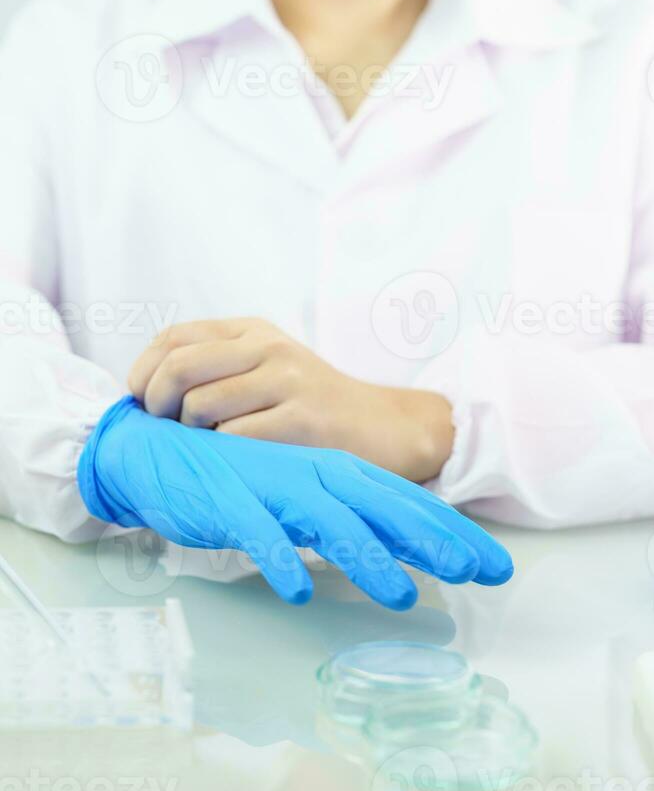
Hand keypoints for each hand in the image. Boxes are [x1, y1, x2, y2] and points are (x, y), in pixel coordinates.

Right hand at [78, 397, 513, 608]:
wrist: (159, 448)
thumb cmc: (238, 478)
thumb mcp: (299, 497)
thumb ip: (344, 519)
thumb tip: (398, 555)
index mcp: (331, 471)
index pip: (402, 502)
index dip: (449, 531)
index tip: (494, 565)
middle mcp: (310, 474)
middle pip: (380, 505)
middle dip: (430, 538)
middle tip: (475, 571)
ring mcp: (269, 487)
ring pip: (327, 520)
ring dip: (366, 555)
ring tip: (400, 595)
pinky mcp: (228, 502)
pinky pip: (258, 533)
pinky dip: (279, 559)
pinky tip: (299, 589)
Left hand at [128, 319, 454, 482]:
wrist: (384, 428)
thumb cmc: (314, 407)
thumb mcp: (267, 369)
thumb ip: (217, 369)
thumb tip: (147, 396)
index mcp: (252, 332)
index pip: (175, 337)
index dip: (144, 370)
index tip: (141, 400)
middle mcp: (268, 347)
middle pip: (180, 367)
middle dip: (156, 403)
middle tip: (165, 428)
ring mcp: (287, 381)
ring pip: (201, 405)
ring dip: (192, 434)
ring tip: (210, 445)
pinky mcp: (303, 419)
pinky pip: (234, 437)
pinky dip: (224, 454)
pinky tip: (238, 459)